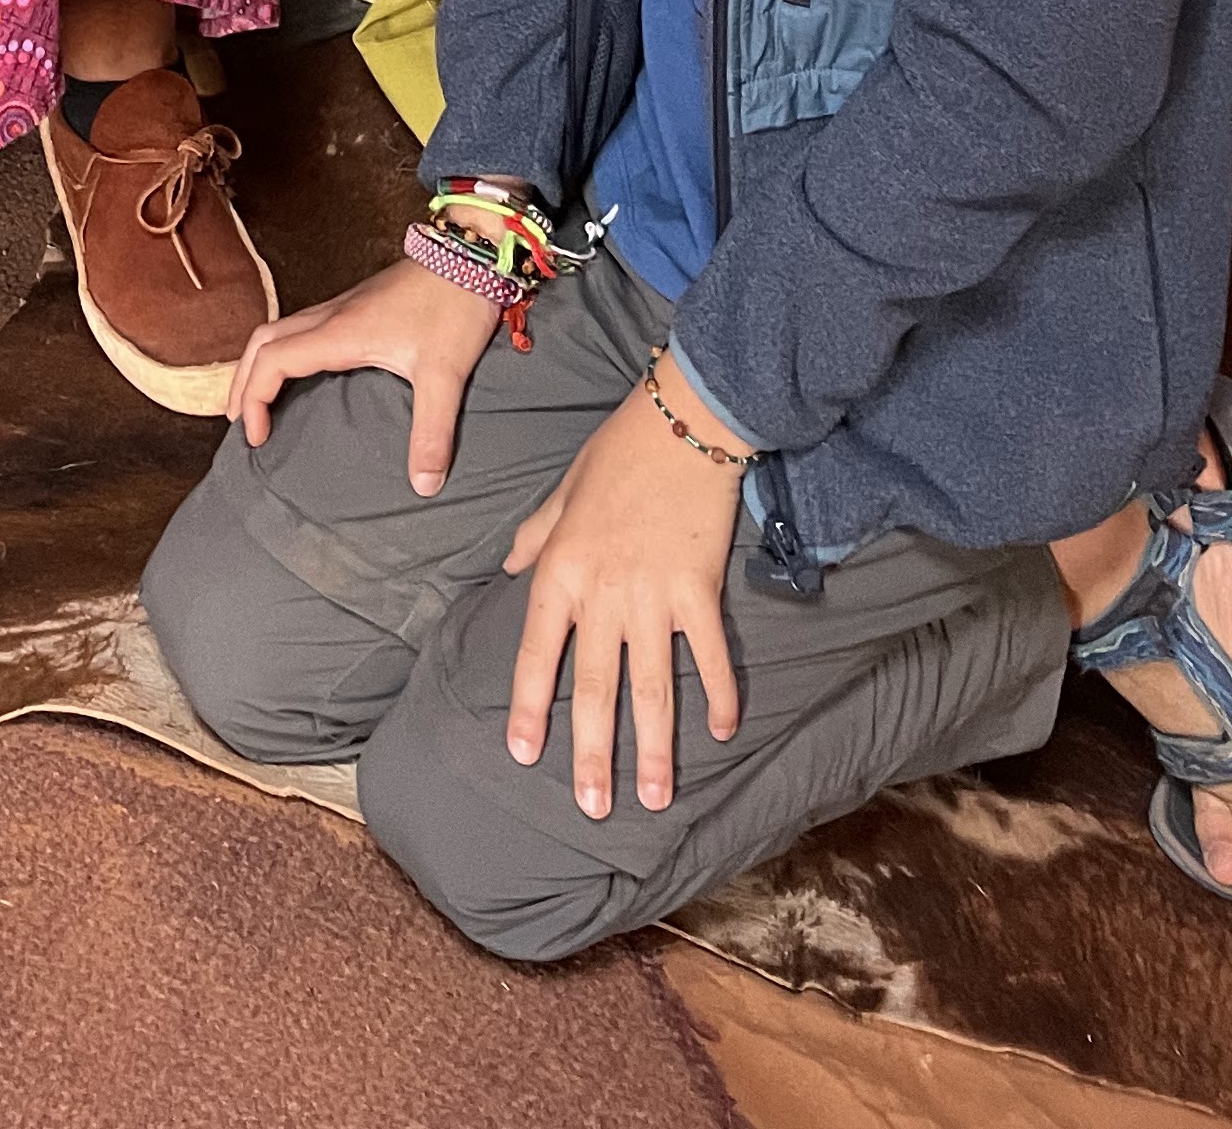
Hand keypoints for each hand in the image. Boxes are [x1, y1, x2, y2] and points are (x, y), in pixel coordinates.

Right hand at [230, 255, 502, 494]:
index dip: (254, 398)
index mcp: (340, 332)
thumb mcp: (445, 374)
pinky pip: (301, 327)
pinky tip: (301, 373)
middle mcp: (331, 316)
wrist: (470, 254)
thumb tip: (425, 486)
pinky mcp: (356, 306)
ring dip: (259, 363)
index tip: (257, 436)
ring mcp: (342, 307)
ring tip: (258, 400)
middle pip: (262, 341)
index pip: (273, 360)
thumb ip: (432, 432)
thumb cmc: (453, 306)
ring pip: (279, 330)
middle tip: (240, 421)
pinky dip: (282, 352)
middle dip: (242, 381)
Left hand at [502, 357, 746, 818]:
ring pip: (653, 687)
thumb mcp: (561, 491)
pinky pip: (710, 655)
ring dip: (656, 747)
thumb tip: (510, 567)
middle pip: (596, 687)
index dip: (529, 705)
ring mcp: (654, 597)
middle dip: (594, 752)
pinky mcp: (700, 592)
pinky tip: (722, 732)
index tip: (524, 753)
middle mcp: (603, 594)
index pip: (537, 651)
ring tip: (657, 799)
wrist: (681, 423)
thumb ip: (536, 535)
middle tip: (592, 808)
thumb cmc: (616, 454)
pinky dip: (720, 694)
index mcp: (561, 570)